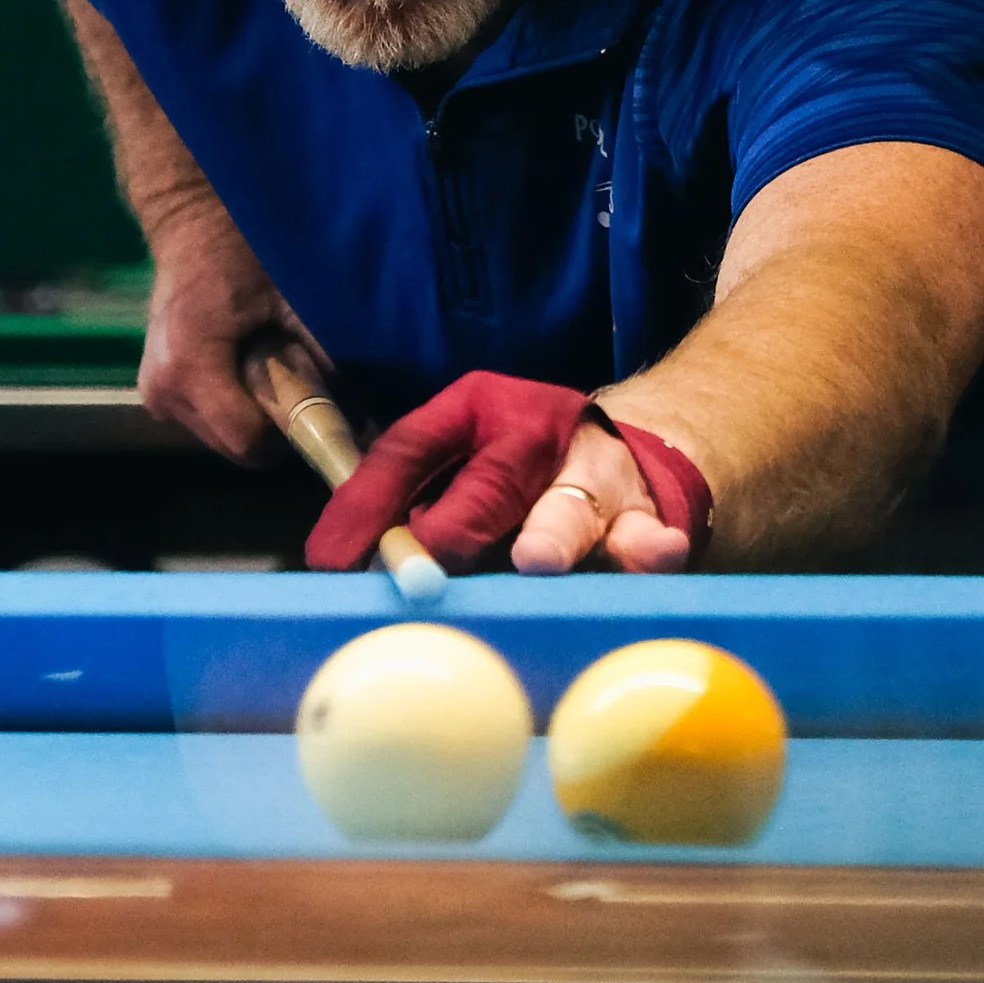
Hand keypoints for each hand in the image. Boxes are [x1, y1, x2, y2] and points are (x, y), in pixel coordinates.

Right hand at [136, 205, 312, 461]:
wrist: (192, 225)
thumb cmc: (244, 251)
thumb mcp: (293, 300)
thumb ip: (326, 359)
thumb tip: (368, 419)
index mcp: (190, 368)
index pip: (249, 443)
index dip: (288, 426)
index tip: (311, 393)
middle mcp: (163, 394)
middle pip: (236, 447)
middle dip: (272, 420)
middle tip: (288, 369)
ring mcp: (154, 398)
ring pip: (223, 438)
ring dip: (251, 413)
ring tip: (262, 360)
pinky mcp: (154, 395)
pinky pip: (208, 422)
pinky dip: (232, 404)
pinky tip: (240, 363)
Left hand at [304, 370, 702, 574]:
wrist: (626, 457)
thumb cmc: (518, 475)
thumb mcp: (460, 463)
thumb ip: (413, 508)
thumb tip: (349, 573)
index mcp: (476, 409)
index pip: (408, 449)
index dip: (366, 505)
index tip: (331, 560)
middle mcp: (538, 432)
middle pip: (494, 477)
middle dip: (462, 519)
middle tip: (435, 551)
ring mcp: (597, 473)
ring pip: (572, 505)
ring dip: (553, 534)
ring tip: (536, 557)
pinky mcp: (646, 518)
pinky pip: (643, 537)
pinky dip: (646, 549)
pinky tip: (652, 553)